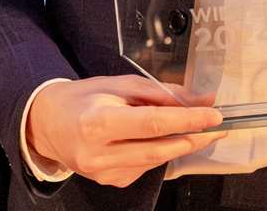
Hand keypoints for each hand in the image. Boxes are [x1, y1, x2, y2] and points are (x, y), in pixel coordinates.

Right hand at [26, 75, 225, 187]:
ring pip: (155, 161)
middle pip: (158, 149)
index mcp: (98, 122)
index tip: (214, 115)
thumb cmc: (84, 98)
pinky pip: (145, 167)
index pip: (153, 124)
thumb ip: (160, 92)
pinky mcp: (110, 182)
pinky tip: (162, 139)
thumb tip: (200, 99)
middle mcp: (98, 153)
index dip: (187, 120)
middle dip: (193, 138)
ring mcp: (103, 173)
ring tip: (200, 130)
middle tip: (218, 127)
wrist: (48, 125)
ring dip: (181, 145)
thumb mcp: (119, 83)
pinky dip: (160, 152)